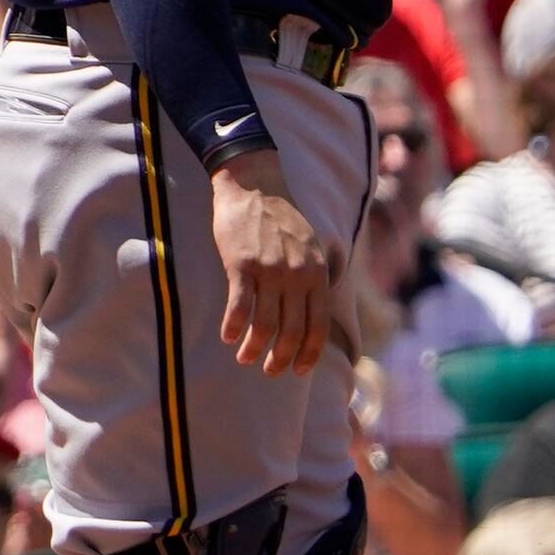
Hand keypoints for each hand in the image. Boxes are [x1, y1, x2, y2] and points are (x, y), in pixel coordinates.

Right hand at [209, 147, 338, 376]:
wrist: (254, 183)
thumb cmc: (282, 215)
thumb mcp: (313, 242)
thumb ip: (321, 271)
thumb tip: (325, 299)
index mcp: (317, 272)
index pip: (318, 325)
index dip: (309, 352)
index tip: (300, 370)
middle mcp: (296, 275)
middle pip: (292, 331)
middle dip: (281, 358)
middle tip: (270, 370)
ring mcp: (268, 270)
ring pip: (264, 324)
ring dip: (254, 348)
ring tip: (245, 358)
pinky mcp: (241, 265)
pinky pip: (239, 306)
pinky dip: (233, 326)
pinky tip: (228, 336)